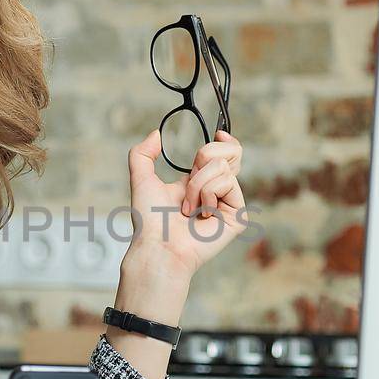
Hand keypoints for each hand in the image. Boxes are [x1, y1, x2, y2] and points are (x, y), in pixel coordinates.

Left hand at [126, 129, 247, 277]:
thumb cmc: (150, 220)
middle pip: (232, 151)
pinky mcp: (237, 215)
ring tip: (188, 208)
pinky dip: (207, 194)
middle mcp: (217, 190)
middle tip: (190, 176)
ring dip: (197, 184)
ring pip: (223, 166)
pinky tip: (202, 214)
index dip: (225, 141)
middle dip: (205, 155)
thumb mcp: (141, 178)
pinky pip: (228, 183)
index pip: (224, 153)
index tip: (219, 133)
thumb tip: (156, 133)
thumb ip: (142, 153)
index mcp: (200, 181)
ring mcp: (229, 203)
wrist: (158, 244)